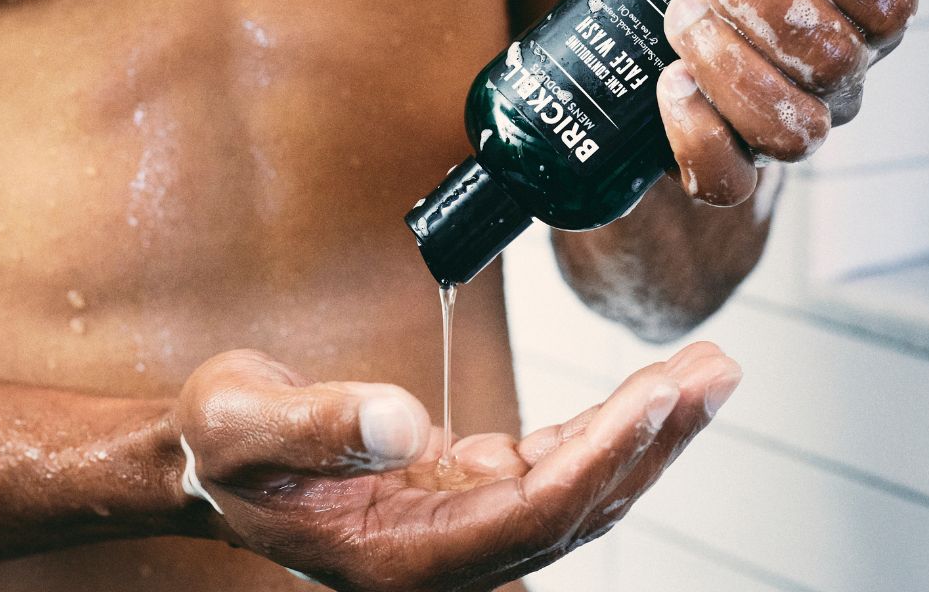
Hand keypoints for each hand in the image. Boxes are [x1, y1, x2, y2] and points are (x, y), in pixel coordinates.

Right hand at [172, 344, 740, 591]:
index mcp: (399, 557)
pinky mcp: (467, 489)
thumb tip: (402, 421)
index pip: (525, 519)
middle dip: (650, 444)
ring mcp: (461, 526)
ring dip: (643, 433)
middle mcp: (445, 555)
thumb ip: (315, 424)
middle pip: (574, 511)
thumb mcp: (240, 421)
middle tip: (715, 373)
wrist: (213, 458)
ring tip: (705, 372)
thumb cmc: (224, 443)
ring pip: (576, 490)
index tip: (656, 398)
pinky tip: (644, 394)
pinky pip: (552, 466)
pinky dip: (601, 427)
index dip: (597, 462)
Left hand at [587, 0, 918, 205]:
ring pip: (796, 124)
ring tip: (678, 22)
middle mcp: (826, 80)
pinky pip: (732, 179)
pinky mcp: (724, 180)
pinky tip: (667, 90)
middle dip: (767, 4)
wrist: (617, 103)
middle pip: (841, 56)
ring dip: (732, 65)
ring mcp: (779, 136)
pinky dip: (699, 134)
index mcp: (840, 12)